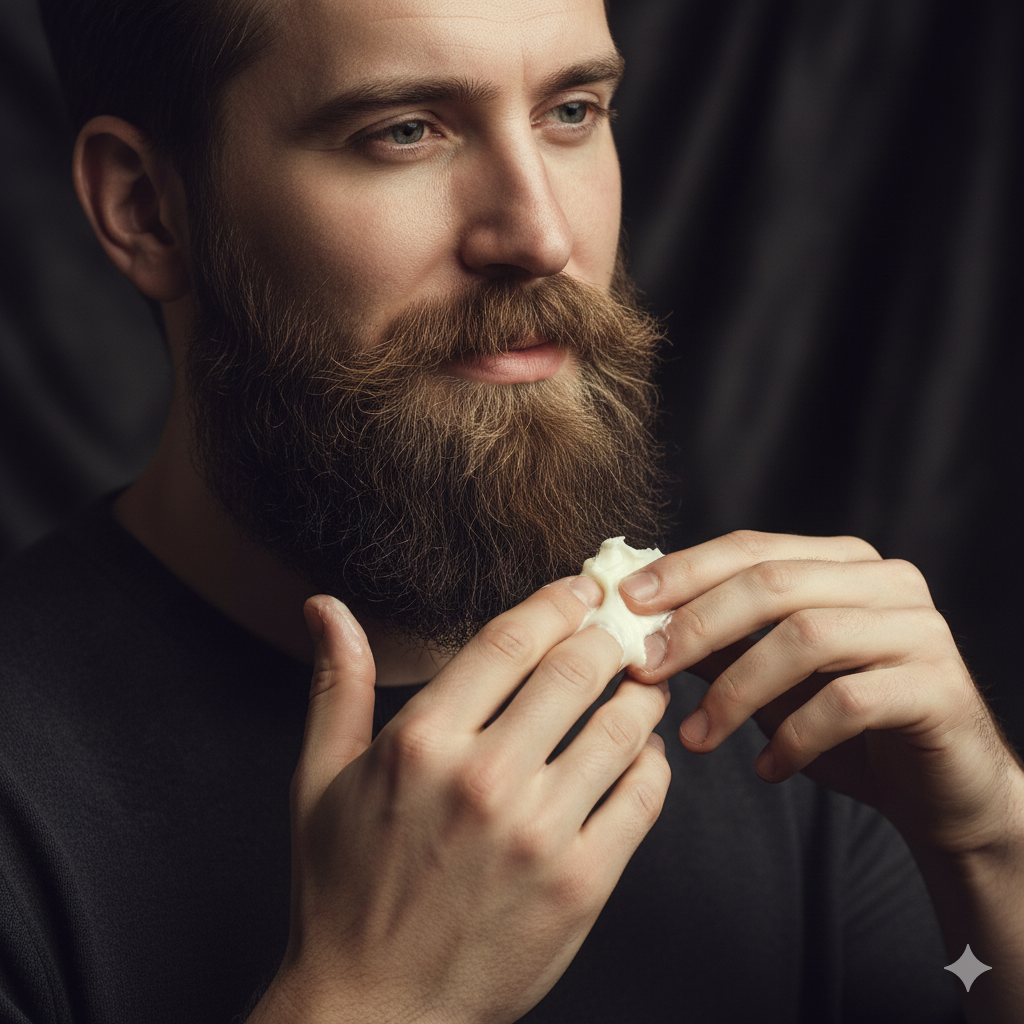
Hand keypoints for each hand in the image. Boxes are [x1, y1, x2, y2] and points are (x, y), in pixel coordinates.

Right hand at [252, 578, 670, 1023]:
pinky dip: (653, 763)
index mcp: (421, 741)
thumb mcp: (318, 780)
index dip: (557, 602)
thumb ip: (336, 685)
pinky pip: (643, 798)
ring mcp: (537, 834)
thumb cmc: (343, 891)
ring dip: (640, 696)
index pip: (511, 639)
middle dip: (609, 638)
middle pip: (577, 670)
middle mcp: (483, 779)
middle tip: (619, 633)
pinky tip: (641, 755)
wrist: (375, 1010)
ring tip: (639, 688)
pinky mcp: (580, 885)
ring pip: (622, 728)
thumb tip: (327, 606)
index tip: (581, 591)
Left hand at [620, 530, 1023, 856]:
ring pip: (806, 638)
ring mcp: (918, 629)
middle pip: (772, 583)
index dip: (684, 572)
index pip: (750, 548)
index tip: (624, 603)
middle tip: (645, 669)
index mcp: (841, 562)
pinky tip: (768, 769)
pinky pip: (849, 703)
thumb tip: (637, 624)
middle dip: (697, 625)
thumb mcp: (770, 678)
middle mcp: (885, 581)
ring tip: (697, 738)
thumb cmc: (845, 728)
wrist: (943, 791)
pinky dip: (795, 738)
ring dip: (737, 691)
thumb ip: (719, 644)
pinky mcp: (939, 686)